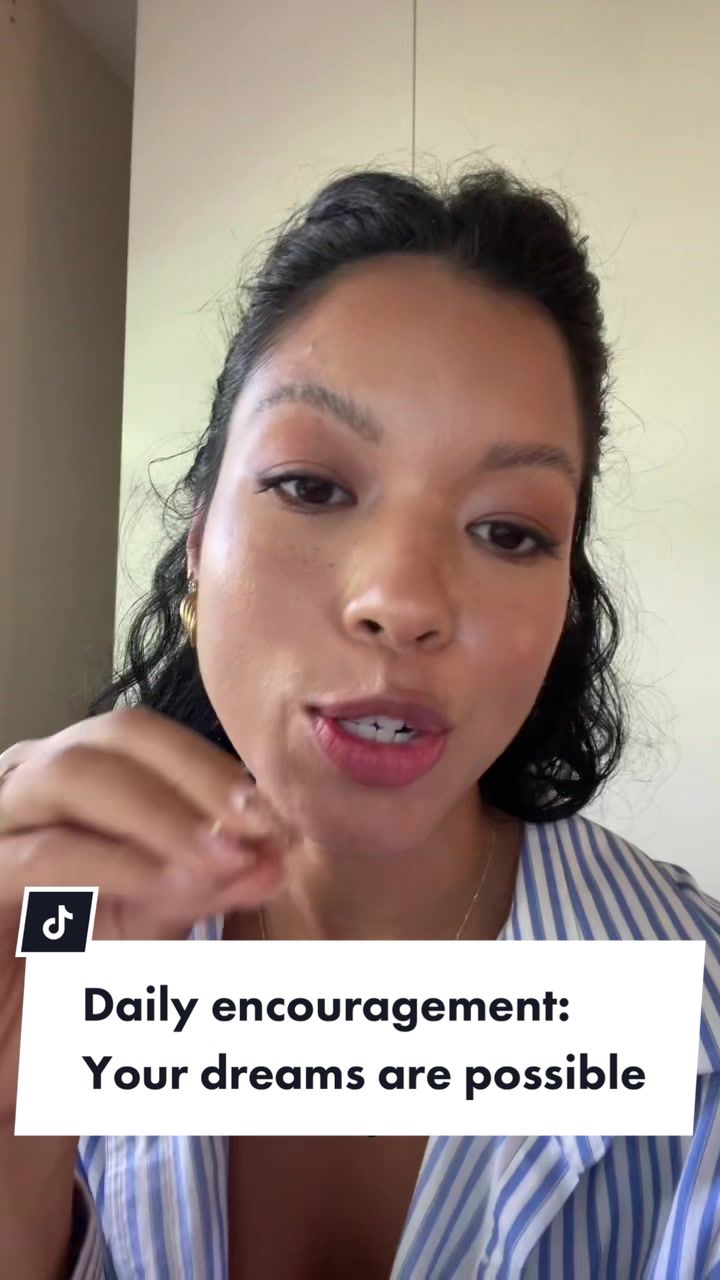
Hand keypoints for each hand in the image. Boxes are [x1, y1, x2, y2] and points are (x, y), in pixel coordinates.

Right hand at [0, 706, 295, 1125]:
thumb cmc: (71, 979)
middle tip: (259, 826)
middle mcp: (28, 782)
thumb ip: (205, 885)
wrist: (8, 1048)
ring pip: (74, 774)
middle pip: (116, 735)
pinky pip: (43, 854)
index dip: (216, 769)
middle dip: (197, 776)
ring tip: (222, 858)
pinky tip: (169, 887)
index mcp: (76, 778)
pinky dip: (115, 864)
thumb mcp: (152, 922)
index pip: (150, 740)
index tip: (276, 820)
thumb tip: (272, 856)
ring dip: (161, 813)